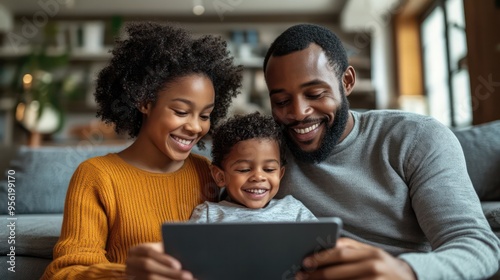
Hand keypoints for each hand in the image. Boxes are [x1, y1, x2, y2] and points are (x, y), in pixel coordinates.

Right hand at [126, 242, 193, 279]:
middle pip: (149, 268)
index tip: (178, 265)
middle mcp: (131, 263)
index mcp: (137, 250)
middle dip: (169, 273)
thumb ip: (173, 250)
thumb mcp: (166, 250)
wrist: (155, 265)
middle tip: (188, 276)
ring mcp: (131, 276)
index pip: (148, 252)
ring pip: (149, 279)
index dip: (163, 259)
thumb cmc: (165, 255)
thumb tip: (188, 252)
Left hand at [296, 237, 415, 279]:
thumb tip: (325, 245)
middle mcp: (374, 266)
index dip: (321, 257)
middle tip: (301, 277)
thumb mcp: (371, 253)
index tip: (305, 262)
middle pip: (338, 272)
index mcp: (371, 252)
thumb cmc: (385, 266)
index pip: (340, 252)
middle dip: (317, 275)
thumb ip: (351, 248)